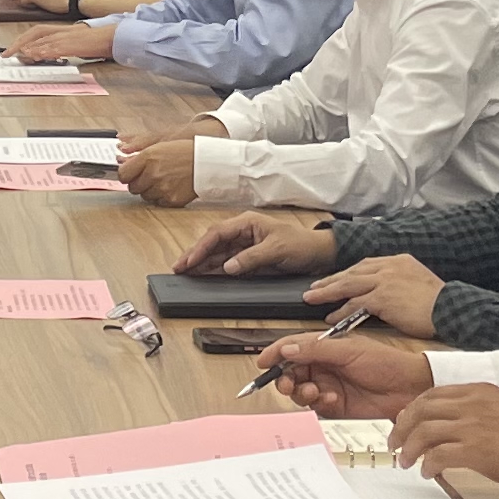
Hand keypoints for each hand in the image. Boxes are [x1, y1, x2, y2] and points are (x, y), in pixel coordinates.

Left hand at [10, 19, 116, 63]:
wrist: (109, 37)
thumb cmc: (94, 41)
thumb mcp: (74, 42)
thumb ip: (60, 46)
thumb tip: (46, 54)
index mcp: (60, 30)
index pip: (36, 32)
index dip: (22, 39)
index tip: (12, 48)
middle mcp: (60, 32)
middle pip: (34, 35)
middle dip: (18, 44)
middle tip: (6, 53)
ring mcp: (66, 37)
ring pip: (42, 41)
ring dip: (29, 48)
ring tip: (17, 54)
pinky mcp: (72, 45)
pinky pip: (55, 48)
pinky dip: (44, 51)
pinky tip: (37, 55)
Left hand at [114, 135, 201, 205]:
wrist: (206, 163)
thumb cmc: (184, 152)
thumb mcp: (159, 147)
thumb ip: (138, 157)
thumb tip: (121, 164)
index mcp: (148, 157)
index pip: (123, 174)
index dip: (126, 175)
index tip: (129, 175)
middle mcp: (153, 173)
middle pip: (132, 188)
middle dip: (138, 183)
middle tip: (149, 177)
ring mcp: (162, 188)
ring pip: (144, 196)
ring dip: (150, 191)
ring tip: (163, 180)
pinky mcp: (171, 200)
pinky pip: (157, 203)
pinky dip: (161, 197)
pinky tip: (170, 187)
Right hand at [175, 214, 334, 279]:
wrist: (319, 255)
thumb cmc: (301, 245)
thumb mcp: (277, 250)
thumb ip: (251, 258)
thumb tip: (228, 266)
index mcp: (247, 222)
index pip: (217, 233)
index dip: (201, 247)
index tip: (189, 260)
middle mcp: (243, 232)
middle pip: (213, 243)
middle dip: (195, 255)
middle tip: (179, 268)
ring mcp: (245, 246)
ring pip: (217, 254)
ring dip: (202, 264)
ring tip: (186, 274)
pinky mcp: (249, 259)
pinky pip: (227, 264)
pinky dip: (214, 270)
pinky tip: (204, 276)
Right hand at [253, 334, 430, 418]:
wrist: (410, 388)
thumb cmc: (386, 362)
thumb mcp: (349, 350)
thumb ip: (316, 350)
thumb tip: (287, 349)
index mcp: (325, 347)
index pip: (292, 348)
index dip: (275, 354)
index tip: (263, 362)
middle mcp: (324, 366)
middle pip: (291, 372)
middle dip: (286, 378)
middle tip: (289, 383)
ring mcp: (329, 386)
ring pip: (301, 391)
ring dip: (302, 392)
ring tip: (314, 391)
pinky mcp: (336, 405)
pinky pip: (316, 406)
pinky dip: (320, 403)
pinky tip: (332, 398)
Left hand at [304, 254, 447, 337]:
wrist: (451, 309)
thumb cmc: (439, 303)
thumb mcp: (418, 282)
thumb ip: (400, 281)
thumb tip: (388, 292)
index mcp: (398, 261)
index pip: (365, 265)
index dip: (347, 273)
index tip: (334, 279)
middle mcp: (389, 266)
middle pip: (352, 271)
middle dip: (331, 280)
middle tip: (313, 287)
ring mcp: (385, 280)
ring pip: (348, 285)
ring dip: (328, 292)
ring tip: (312, 299)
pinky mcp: (383, 297)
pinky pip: (355, 304)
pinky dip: (341, 310)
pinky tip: (331, 317)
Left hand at [394, 385, 498, 498]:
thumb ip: (481, 412)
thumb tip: (460, 427)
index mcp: (481, 390)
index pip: (434, 394)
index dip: (414, 409)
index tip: (405, 423)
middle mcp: (473, 402)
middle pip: (422, 409)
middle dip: (403, 427)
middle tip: (395, 444)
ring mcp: (473, 425)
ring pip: (424, 431)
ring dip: (410, 448)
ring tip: (405, 462)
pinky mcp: (475, 450)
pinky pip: (438, 455)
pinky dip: (427, 464)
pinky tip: (427, 473)